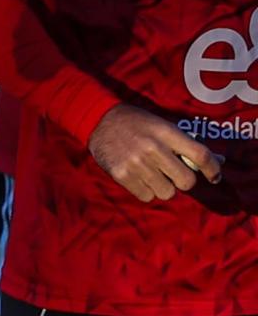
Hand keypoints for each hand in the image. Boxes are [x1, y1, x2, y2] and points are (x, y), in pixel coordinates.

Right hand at [89, 104, 222, 203]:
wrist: (98, 119)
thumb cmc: (136, 123)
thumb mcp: (162, 126)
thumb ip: (186, 144)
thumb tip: (218, 161)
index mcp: (166, 133)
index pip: (200, 155)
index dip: (213, 169)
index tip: (215, 177)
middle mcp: (152, 148)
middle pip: (186, 181)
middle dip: (183, 181)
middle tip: (174, 175)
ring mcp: (136, 163)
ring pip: (167, 192)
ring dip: (164, 187)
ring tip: (153, 175)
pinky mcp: (121, 175)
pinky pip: (146, 196)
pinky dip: (146, 191)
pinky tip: (139, 178)